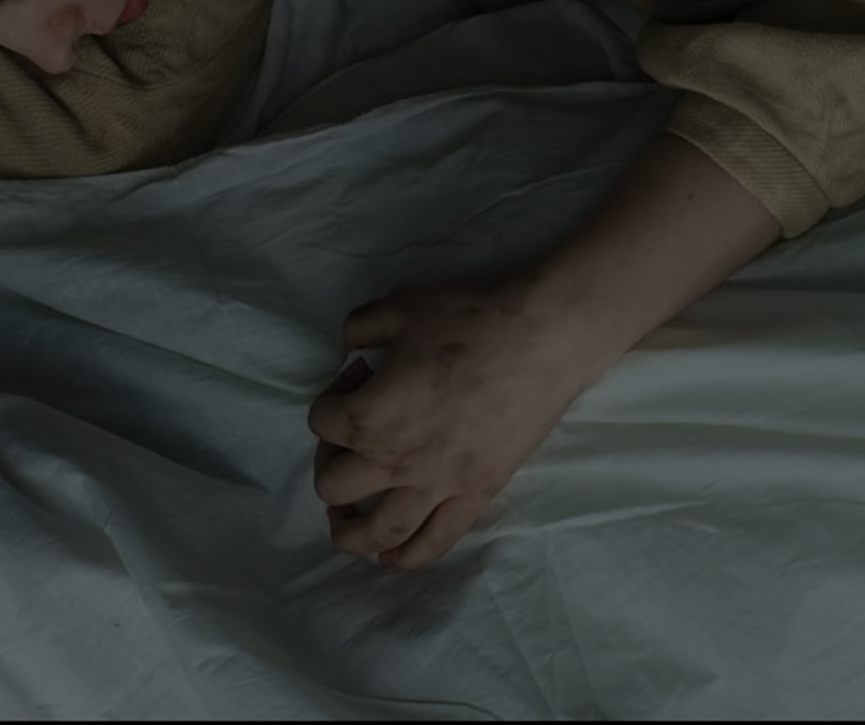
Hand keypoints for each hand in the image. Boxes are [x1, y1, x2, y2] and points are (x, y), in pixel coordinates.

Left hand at [307, 280, 619, 568]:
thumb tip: (351, 349)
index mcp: (369, 416)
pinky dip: (408, 557)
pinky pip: (435, 542)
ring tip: (346, 524)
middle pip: (334, 486)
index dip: (333, 395)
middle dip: (330, 462)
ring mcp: (437, 485)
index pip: (322, 421)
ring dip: (351, 534)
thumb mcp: (399, 306)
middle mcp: (394, 461)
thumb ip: (360, 328)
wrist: (541, 339)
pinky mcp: (475, 495)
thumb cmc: (469, 319)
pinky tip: (390, 559)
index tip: (360, 374)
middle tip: (349, 442)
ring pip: (378, 532)